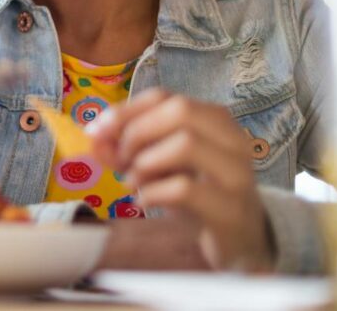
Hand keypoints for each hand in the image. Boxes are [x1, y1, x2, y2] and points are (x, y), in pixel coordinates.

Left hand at [89, 88, 274, 271]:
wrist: (243, 240)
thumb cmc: (200, 195)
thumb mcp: (161, 166)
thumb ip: (128, 150)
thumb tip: (94, 137)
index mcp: (215, 120)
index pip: (165, 97)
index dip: (125, 110)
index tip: (96, 130)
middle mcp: (232, 139)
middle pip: (180, 111)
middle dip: (137, 132)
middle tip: (121, 160)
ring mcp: (236, 173)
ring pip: (186, 143)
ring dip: (145, 163)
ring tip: (133, 182)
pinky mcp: (231, 208)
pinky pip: (184, 188)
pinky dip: (152, 193)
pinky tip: (144, 201)